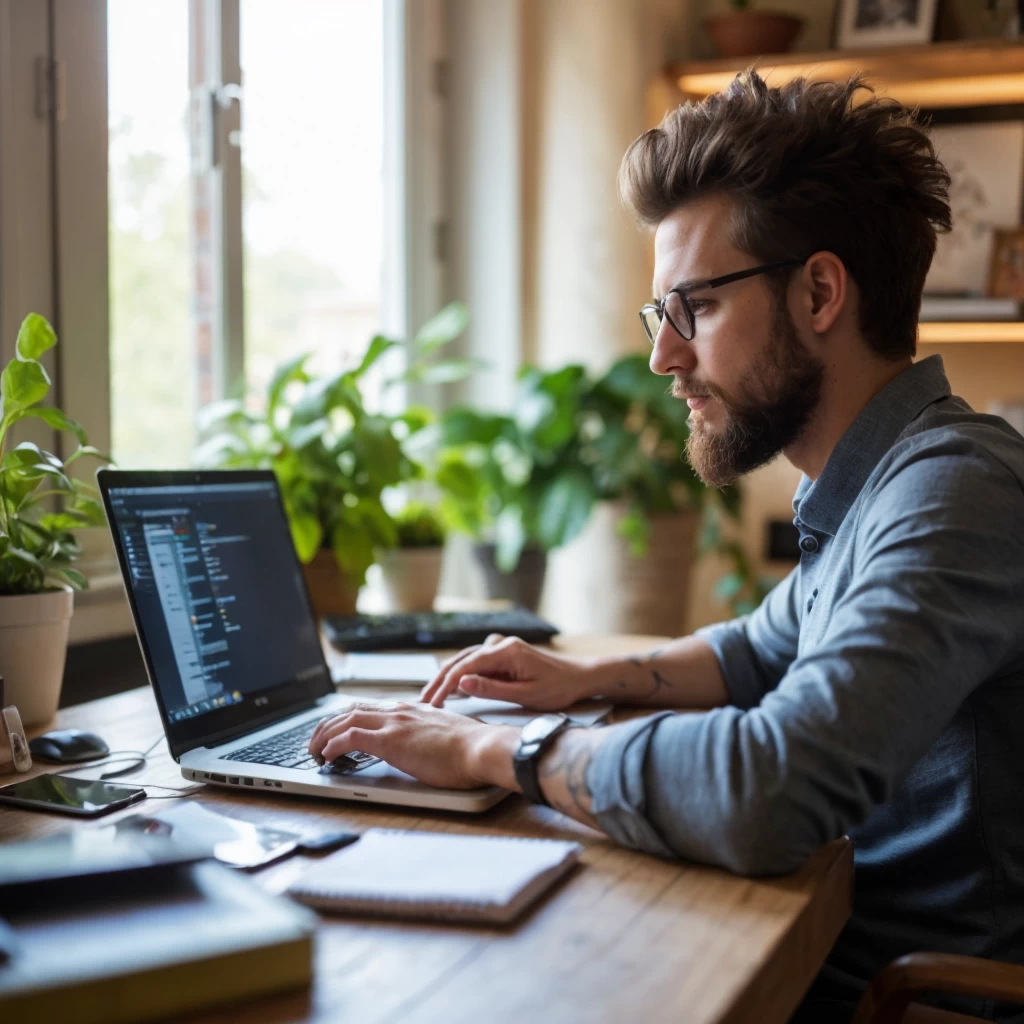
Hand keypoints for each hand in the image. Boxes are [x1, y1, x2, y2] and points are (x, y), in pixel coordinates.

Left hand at [307, 701, 516, 790]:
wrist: (482, 748)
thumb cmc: (472, 749)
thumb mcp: (446, 735)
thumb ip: (431, 735)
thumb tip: (427, 747)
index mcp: (413, 709)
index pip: (372, 707)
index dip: (350, 717)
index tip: (339, 728)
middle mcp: (400, 711)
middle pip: (352, 710)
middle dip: (329, 724)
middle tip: (316, 740)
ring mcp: (394, 724)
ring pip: (345, 720)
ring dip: (324, 735)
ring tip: (313, 750)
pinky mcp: (390, 741)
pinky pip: (350, 738)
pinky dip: (333, 745)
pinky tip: (326, 756)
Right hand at [419, 634, 596, 709]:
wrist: (579, 677)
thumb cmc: (557, 689)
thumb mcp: (525, 695)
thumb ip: (491, 689)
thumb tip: (460, 684)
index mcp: (506, 652)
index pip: (466, 667)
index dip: (446, 685)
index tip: (432, 703)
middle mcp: (500, 643)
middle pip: (461, 661)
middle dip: (440, 681)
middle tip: (423, 701)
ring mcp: (501, 646)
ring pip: (466, 659)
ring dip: (448, 676)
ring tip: (431, 694)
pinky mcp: (502, 653)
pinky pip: (475, 661)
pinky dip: (461, 672)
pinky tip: (451, 686)